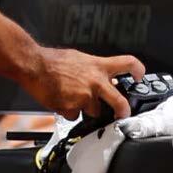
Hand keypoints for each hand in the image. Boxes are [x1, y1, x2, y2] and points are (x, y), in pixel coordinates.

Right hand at [25, 48, 144, 120]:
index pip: (126, 63)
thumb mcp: (76, 58)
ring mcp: (85, 96)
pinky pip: (75, 115)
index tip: (139, 77)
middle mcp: (95, 81)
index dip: (138, 70)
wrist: (32, 64)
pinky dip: (69, 110)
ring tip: (69, 95)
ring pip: (93, 111)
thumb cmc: (51, 60)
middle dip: (123, 111)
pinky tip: (60, 100)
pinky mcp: (74, 107)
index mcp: (97, 65)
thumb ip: (91, 69)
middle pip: (121, 102)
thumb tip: (99, 78)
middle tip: (121, 114)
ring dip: (84, 107)